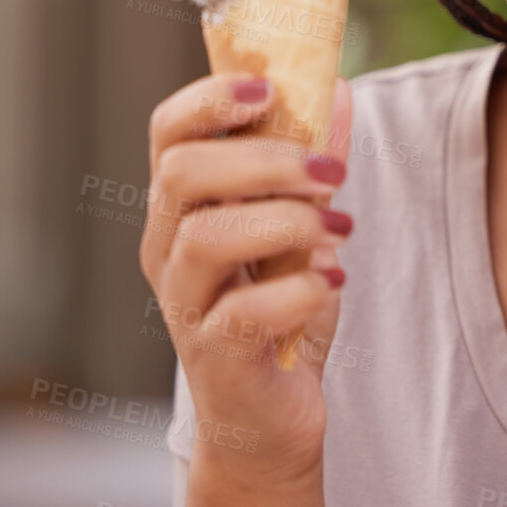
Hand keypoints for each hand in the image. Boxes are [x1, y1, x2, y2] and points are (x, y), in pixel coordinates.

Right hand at [140, 74, 353, 486]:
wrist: (270, 418)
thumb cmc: (279, 309)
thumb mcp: (304, 224)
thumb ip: (314, 160)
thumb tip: (337, 88)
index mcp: (183, 206)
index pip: (167, 132)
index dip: (210, 99)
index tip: (267, 87)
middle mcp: (168, 250)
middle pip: (184, 173)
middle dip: (266, 159)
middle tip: (332, 170)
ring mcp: (183, 305)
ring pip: (207, 237)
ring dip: (287, 221)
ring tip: (339, 230)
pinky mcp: (213, 357)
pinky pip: (242, 312)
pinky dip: (297, 289)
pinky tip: (331, 281)